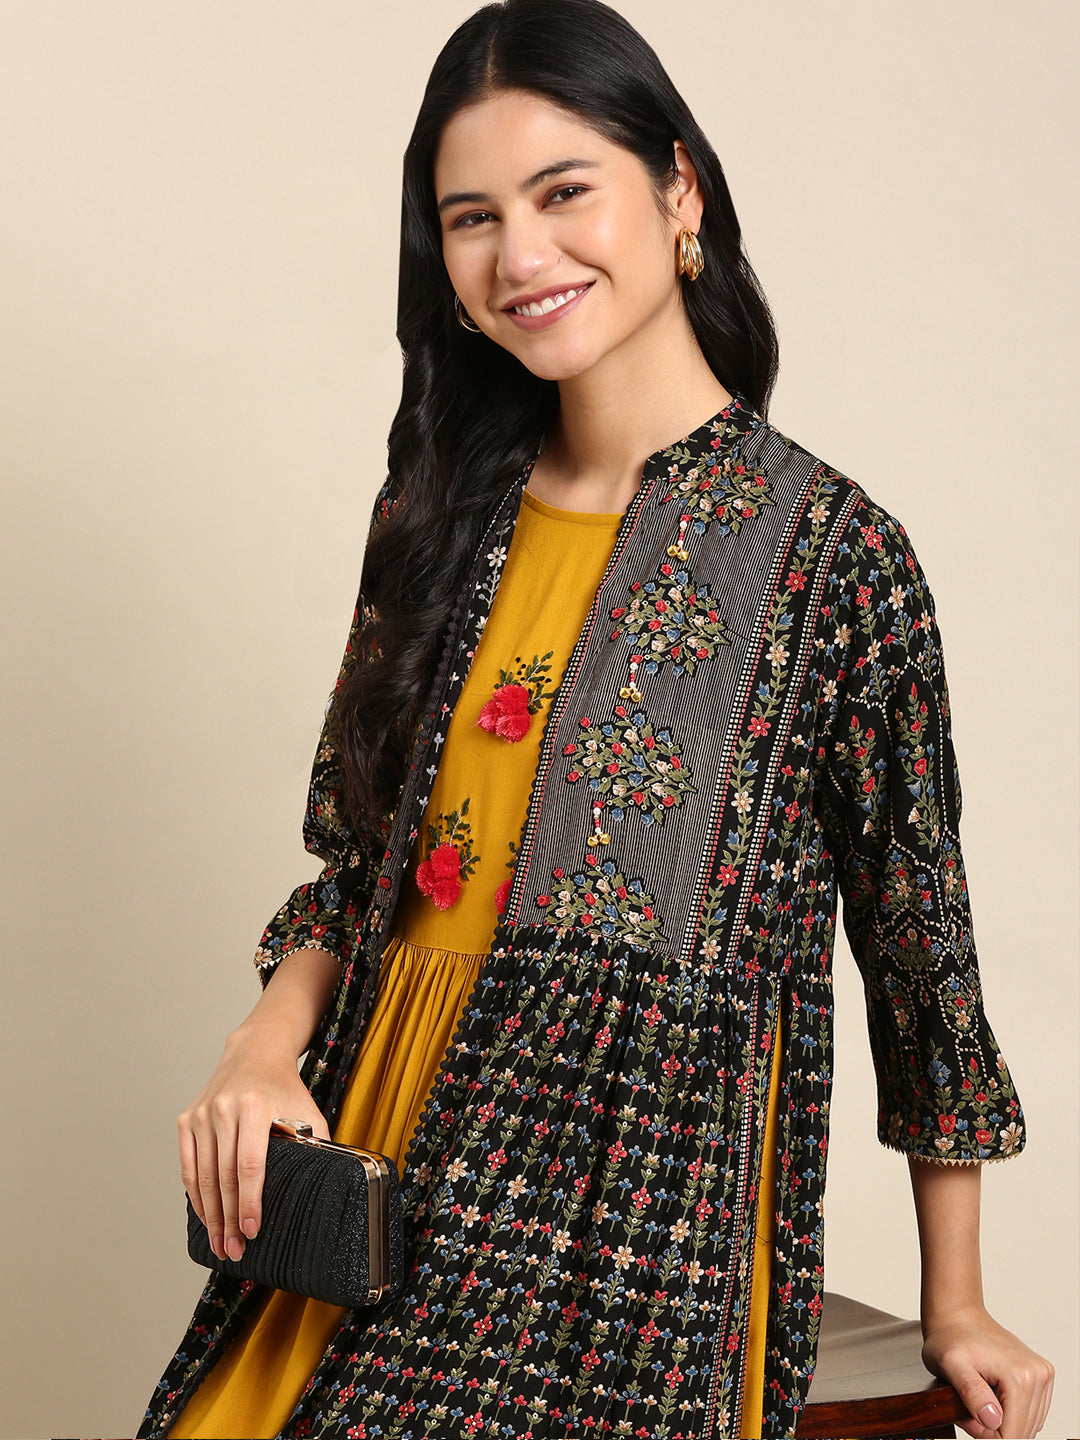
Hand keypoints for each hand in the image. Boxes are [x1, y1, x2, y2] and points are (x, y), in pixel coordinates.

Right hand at [178, 1026, 328, 1263]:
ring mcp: (201, 1114)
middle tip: (235, 1249)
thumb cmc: (285, 1087)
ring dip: (211, 1215)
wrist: (254, 1053)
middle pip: (223, 1176)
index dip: (250, 1201)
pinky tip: (206, 1217)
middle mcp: (223, 1108)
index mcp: (255, 1106)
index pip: (249, 1164)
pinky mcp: (187, 1119)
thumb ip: (317, 1143)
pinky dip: (195, 1196)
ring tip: (220, 1243)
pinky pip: (188, 1166)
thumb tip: (330, 1185)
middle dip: (229, 1219)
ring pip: (202, 1176)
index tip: (253, 1230)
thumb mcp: (307, 1110)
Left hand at [922, 1305, 1053, 1437]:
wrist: (958, 1315)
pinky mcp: (1042, 1375)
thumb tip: (992, 1419)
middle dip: (993, 1428)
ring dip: (1002, 1420)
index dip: (985, 1433)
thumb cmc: (950, 1338)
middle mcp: (1038, 1375)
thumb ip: (971, 1393)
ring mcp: (1043, 1374)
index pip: (1011, 1435)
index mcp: (1021, 1376)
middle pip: (1022, 1431)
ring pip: (1028, 1424)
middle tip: (969, 1407)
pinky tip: (992, 1394)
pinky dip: (1011, 1411)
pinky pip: (1031, 1412)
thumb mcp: (950, 1365)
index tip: (966, 1415)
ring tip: (979, 1398)